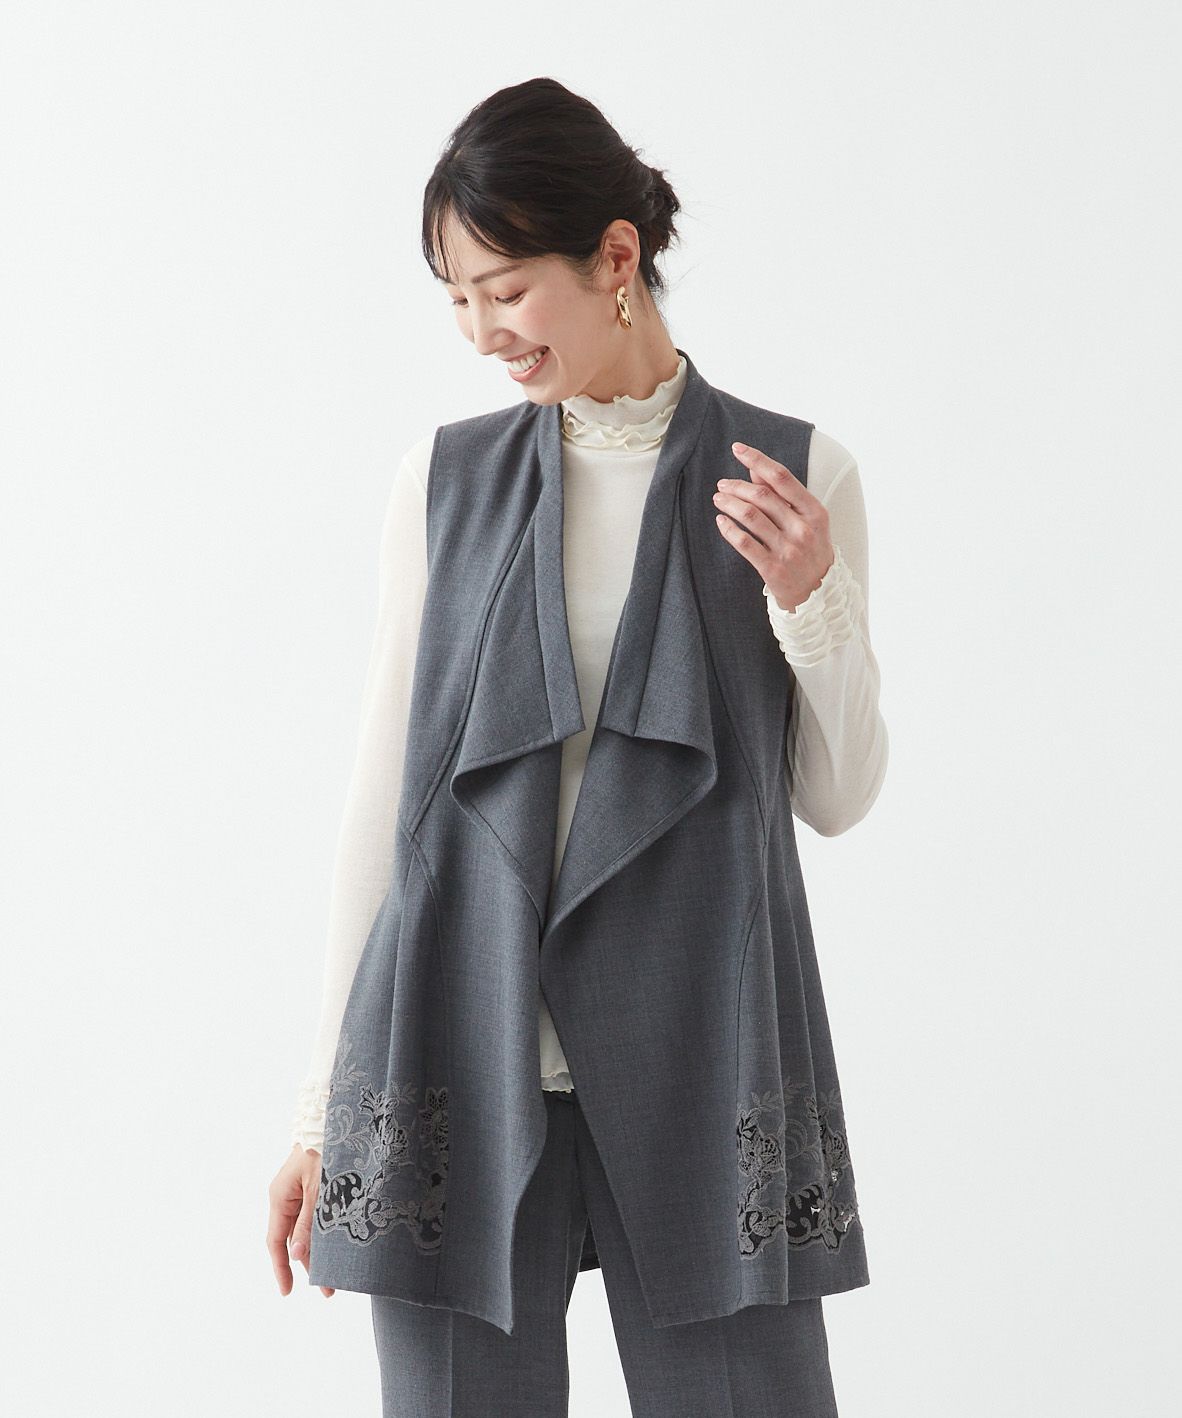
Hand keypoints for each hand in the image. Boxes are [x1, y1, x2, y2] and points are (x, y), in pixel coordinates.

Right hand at [267, 1142, 334, 1296]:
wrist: (330, 1118)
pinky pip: (314, 1216)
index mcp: (280, 1197)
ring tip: (336, 1274)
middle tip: (328, 1290)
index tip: (288, 1291)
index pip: (276, 1242)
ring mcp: (297, 1192)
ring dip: (319, 1250)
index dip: (281, 1268)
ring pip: (306, 1229)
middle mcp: (285, 1197)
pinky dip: (324, 1232)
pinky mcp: (311, 1187)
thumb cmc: (323, 1149)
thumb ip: (308, 1222)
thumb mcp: (318, 1189)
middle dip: (309, 1264)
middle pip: (293, 1239)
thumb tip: (296, 1255)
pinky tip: (336, 1246)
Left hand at [712, 442, 833, 611]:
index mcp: (814, 511)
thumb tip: (756, 468)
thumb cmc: (811, 549)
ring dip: (730, 504)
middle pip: (762, 496)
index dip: (757, 459)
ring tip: (718, 499)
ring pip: (751, 517)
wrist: (820, 592)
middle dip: (737, 486)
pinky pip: (745, 544)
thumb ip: (783, 494)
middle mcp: (802, 529)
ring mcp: (788, 549)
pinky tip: (721, 521)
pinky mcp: (772, 569)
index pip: (782, 477)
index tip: (738, 449)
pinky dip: (729, 529)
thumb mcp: (806, 519)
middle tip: (722, 484)